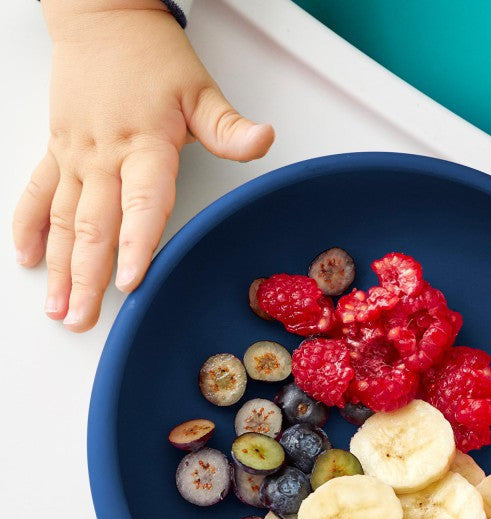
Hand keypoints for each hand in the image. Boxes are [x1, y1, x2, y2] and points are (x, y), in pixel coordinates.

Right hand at [13, 0, 273, 331]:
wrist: (102, 15)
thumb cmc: (152, 56)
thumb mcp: (200, 90)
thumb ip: (229, 128)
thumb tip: (265, 138)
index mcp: (144, 145)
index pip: (141, 204)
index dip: (136, 244)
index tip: (129, 281)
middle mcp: (103, 155)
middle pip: (94, 225)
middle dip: (88, 277)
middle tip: (83, 318)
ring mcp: (74, 154)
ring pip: (61, 219)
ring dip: (58, 266)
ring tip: (57, 307)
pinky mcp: (56, 149)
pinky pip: (35, 192)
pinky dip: (28, 226)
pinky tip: (27, 260)